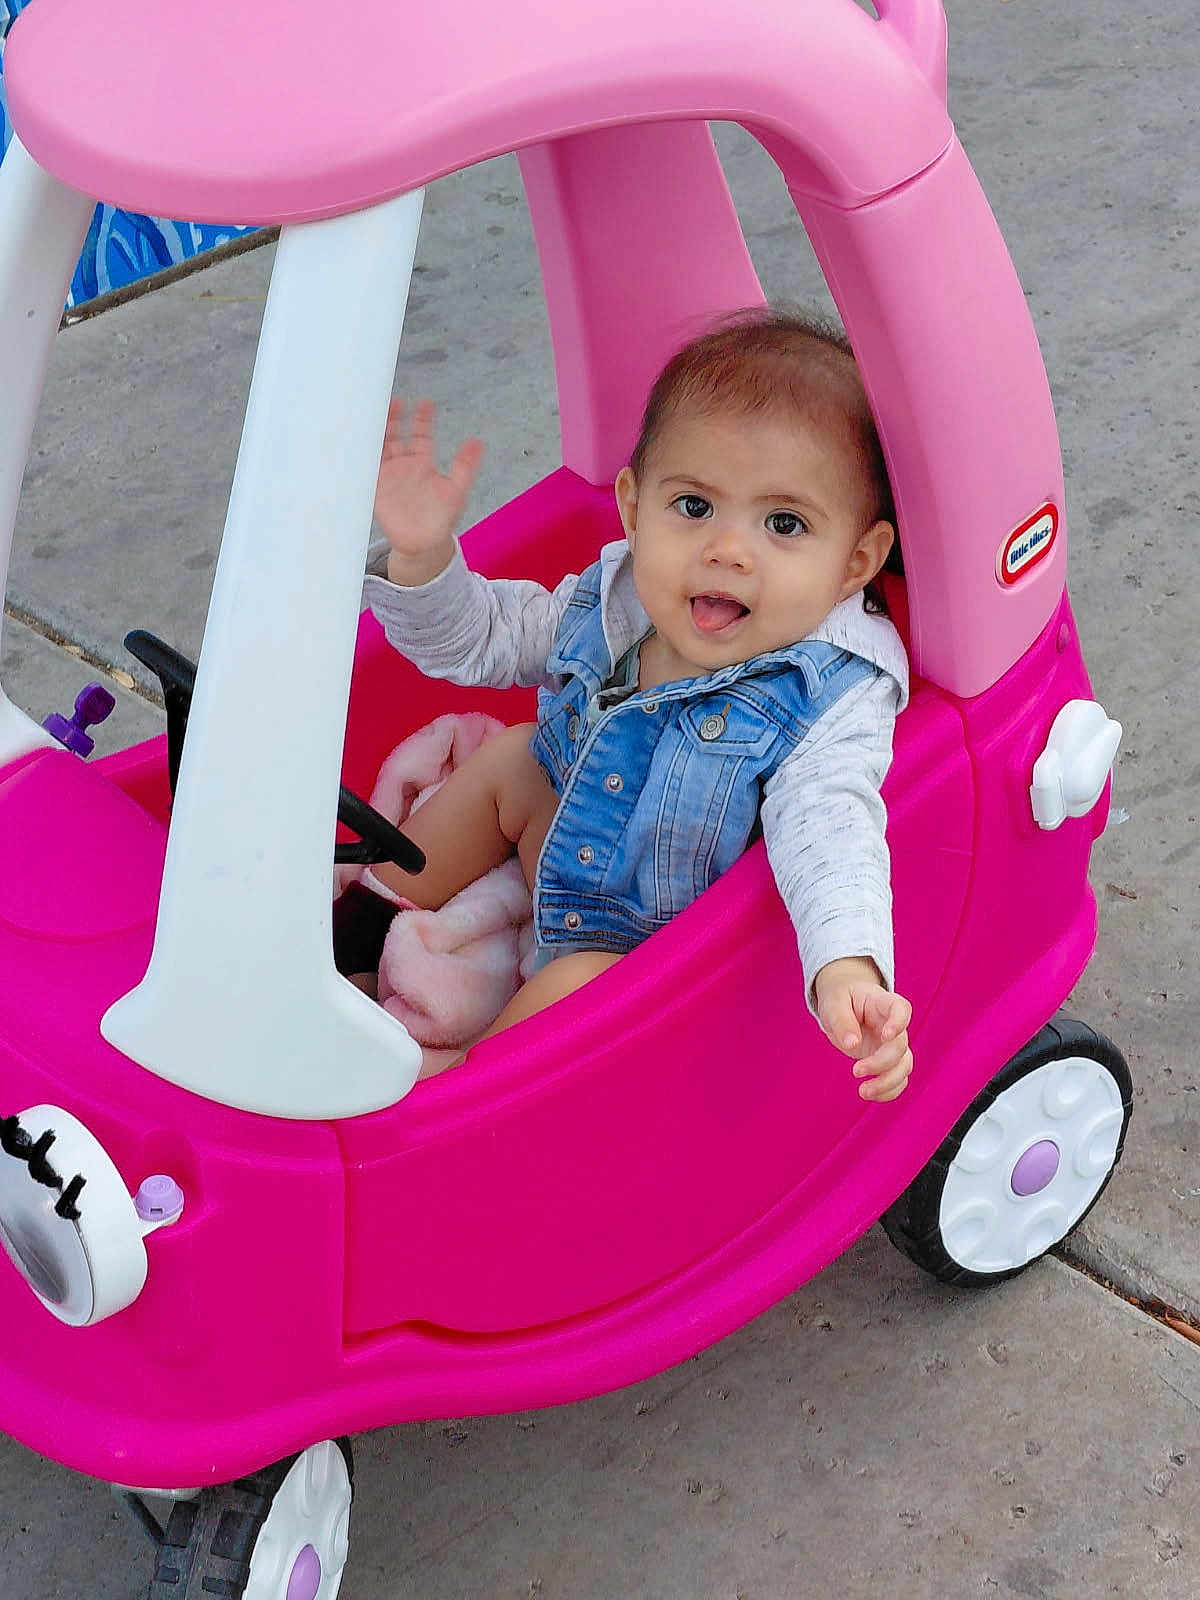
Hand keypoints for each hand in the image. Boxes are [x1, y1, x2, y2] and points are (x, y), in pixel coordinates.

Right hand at [374, 398, 484, 585]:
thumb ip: (465, 466)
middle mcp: (404, 465)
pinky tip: (358, 439)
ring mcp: (388, 475)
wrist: (422, 544)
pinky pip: (366, 466)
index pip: (421, 434)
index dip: (422, 418)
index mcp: (423, 462)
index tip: (425, 402)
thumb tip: (478, 442)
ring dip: (375, 431)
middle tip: (392, 400)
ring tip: (371, 413)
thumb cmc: (441, 518)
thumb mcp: (456, 490)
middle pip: (395, 434)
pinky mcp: (374, 487)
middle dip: (393, 417)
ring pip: (379, 446)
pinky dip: (362, 453)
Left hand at [813, 956, 912, 1102]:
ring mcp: (893, 1044)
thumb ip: (842, 1021)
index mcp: (882, 1003)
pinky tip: (870, 1094)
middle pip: (900, 1046)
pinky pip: (899, 1079)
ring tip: (863, 1092)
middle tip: (855, 1071)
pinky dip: (888, 1091)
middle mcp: (893, 1025)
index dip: (899, 1023)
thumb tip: (852, 1044)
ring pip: (904, 1066)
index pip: (901, 1009)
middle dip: (881, 1063)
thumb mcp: (833, 1004)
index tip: (885, 1036)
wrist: (844, 1005)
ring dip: (888, 1083)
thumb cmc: (840, 1000)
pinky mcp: (889, 1061)